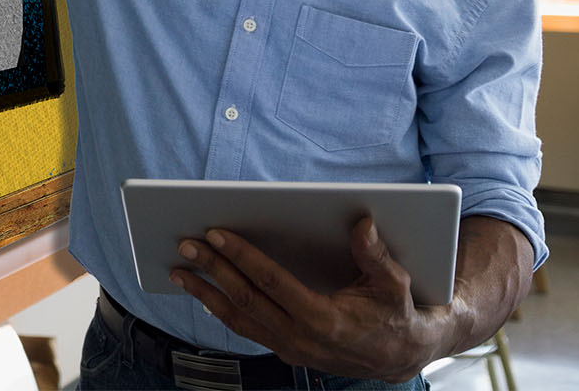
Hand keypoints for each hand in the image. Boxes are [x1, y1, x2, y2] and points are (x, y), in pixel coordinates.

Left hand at [169, 217, 447, 381]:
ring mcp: (291, 349)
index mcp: (326, 320)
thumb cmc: (397, 312)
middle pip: (245, 300)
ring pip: (238, 320)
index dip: (242, 257)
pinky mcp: (285, 351)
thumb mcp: (395, 283)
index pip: (272, 283)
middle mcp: (302, 339)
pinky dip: (220, 309)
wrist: (400, 355)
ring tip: (178, 270)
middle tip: (185, 244)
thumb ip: (375, 255)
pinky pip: (246, 329)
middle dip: (212, 270)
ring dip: (205, 293)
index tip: (216, 234)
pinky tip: (202, 291)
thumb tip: (362, 224)